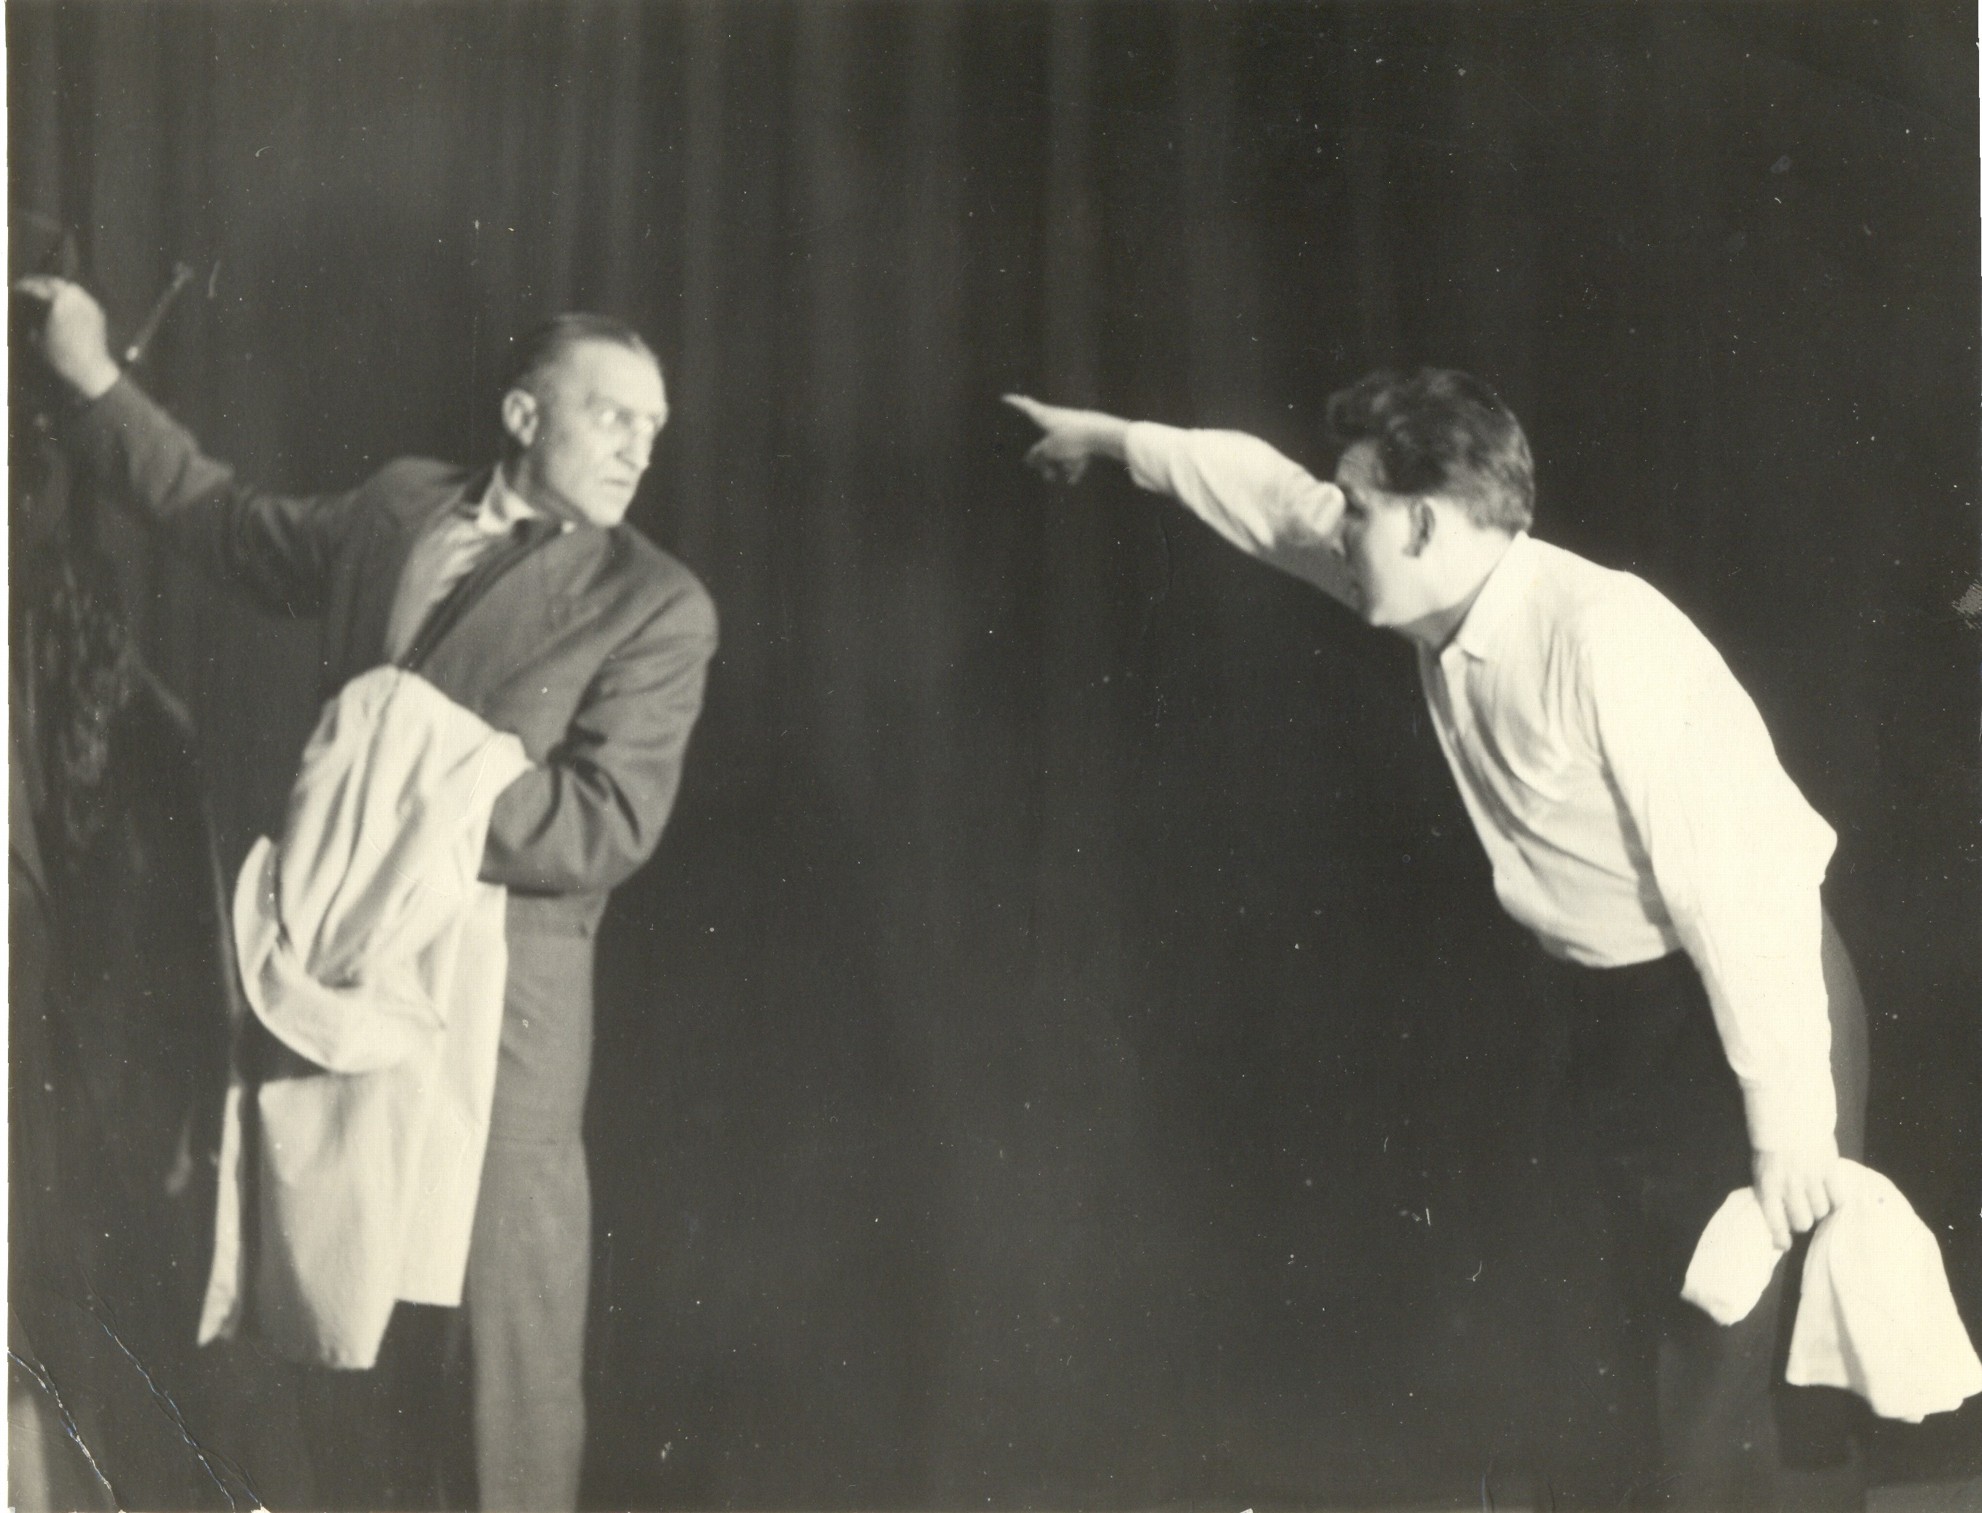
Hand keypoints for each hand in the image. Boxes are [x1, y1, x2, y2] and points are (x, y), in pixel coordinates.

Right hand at [13, 275, 120, 399]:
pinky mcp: (98, 311)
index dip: (25, 286)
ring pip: (70, 288)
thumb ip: (33, 320)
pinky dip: (71, 296)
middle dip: (40, 282)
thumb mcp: (38, 339)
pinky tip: (63, 302)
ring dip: (57, 287)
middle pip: (54, 282)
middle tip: (29, 285)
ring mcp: (89, 304)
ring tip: (46, 292)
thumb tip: (30, 313)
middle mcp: (75, 299)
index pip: (37, 287)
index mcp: (58, 302)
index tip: (16, 287)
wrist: (91, 368)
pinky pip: (82, 297)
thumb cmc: (61, 356)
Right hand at [1003, 393, 1129, 484]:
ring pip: (1061, 447)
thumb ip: (1038, 456)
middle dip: (1045, 458)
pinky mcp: (1085, 434)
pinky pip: (1075, 451)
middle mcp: (1056, 418)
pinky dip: (1074, 464)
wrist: (1102, 433)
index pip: (1025, 406)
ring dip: (1060, 463)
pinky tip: (1073, 480)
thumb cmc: (1071, 438)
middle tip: (1046, 475)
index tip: (1004, 397)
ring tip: (1061, 478)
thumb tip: (1028, 459)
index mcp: (1044, 415)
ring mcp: (1072, 425)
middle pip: (1045, 438)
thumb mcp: (1050, 450)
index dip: (1014, 403)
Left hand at [1752, 1146, 1846, 1250]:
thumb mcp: (1760, 1170)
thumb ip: (1768, 1192)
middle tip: (1803, 1212)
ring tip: (1816, 1197)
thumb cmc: (1771, 1146)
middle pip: (1802, 1222)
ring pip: (1821, 1211)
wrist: (1787, 1117)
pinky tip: (1831, 1193)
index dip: (1780, 1238)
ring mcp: (1811, 1178)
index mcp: (1768, 1186)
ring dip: (1819, 1208)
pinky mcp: (1829, 1170)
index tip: (1784, 1245)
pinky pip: (1838, 1198)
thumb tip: (1776, 1218)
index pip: (1775, 1222)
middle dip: (1802, 1220)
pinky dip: (1836, 1199)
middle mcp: (1789, 1186)